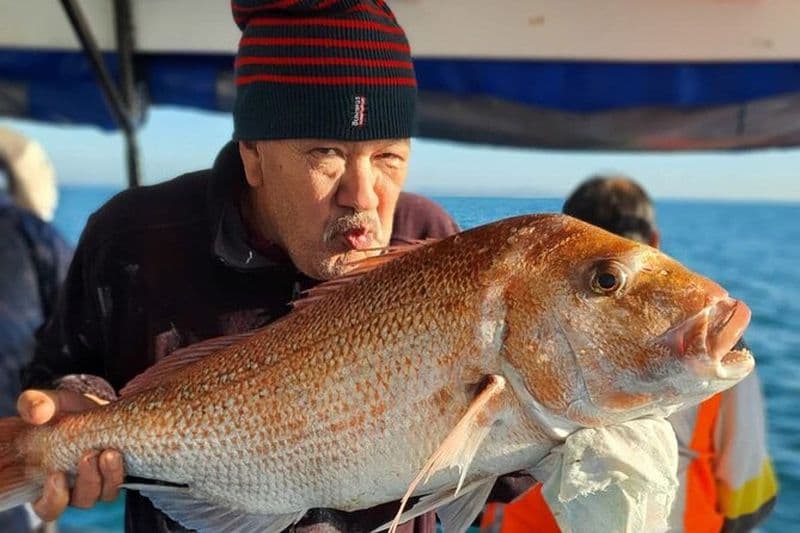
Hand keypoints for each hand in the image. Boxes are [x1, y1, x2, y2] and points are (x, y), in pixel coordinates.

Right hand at [16, 389, 124, 520]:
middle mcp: (76, 487)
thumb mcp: (51, 404)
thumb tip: (35, 414)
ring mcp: (101, 481)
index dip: (53, 498)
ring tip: (110, 452)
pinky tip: (120, 453)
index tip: (56, 475)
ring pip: (106, 493)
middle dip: (88, 480)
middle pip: (82, 500)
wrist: (94, 407)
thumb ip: (37, 405)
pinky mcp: (120, 471)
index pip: (49, 507)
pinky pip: (125, 481)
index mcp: (51, 481)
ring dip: (109, 475)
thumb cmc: (67, 411)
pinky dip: (123, 470)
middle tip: (89, 455)